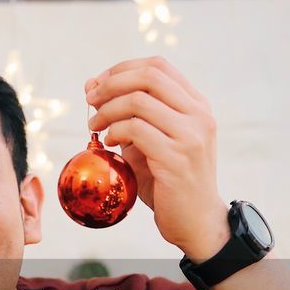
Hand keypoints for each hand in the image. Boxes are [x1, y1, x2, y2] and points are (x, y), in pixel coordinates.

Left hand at [85, 56, 229, 260]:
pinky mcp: (177, 158)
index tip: (97, 84)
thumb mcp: (153, 142)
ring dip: (108, 110)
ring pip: (139, 100)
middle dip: (111, 84)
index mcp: (197, 106)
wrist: (197, 223)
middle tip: (90, 100)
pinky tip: (110, 144)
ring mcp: (191, 136)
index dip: (122, 69)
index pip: (158, 66)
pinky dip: (115, 131)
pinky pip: (136, 129)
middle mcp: (199, 115)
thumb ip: (131, 116)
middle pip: (148, 76)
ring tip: (95, 126)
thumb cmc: (171, 183)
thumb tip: (93, 87)